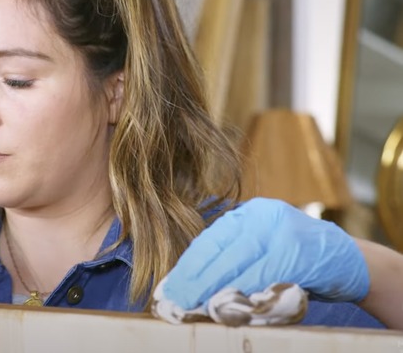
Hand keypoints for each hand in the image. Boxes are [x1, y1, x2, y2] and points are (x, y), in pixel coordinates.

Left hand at [162, 197, 369, 309]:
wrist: (351, 262)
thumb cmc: (299, 259)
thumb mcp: (262, 250)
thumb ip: (231, 260)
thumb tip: (189, 284)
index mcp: (248, 213)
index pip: (208, 241)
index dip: (186, 267)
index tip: (168, 288)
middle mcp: (261, 214)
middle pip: (218, 251)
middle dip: (193, 279)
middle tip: (174, 302)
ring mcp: (280, 229)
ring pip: (236, 263)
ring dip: (213, 289)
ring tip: (193, 307)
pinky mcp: (296, 250)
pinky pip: (261, 274)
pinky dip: (242, 292)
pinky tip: (227, 306)